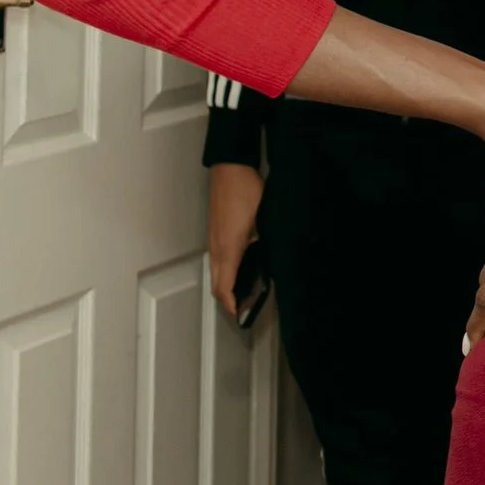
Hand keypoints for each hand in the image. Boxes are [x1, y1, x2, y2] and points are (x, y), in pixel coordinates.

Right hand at [207, 163, 262, 318]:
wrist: (230, 169)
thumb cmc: (247, 192)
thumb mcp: (262, 220)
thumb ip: (264, 244)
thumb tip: (270, 263)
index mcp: (229, 249)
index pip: (224, 287)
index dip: (232, 304)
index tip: (242, 315)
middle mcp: (217, 248)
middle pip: (217, 284)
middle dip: (229, 300)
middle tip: (246, 307)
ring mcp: (213, 240)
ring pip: (217, 272)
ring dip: (227, 286)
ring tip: (246, 292)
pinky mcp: (215, 233)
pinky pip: (218, 260)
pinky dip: (227, 272)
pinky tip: (243, 269)